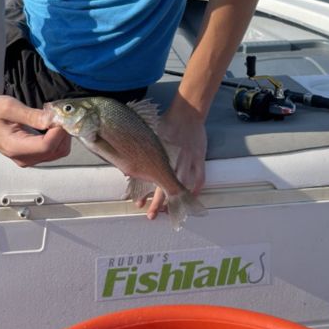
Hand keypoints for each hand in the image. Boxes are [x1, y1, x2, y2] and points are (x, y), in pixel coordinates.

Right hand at [0, 95, 71, 165]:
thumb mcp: (9, 106)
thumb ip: (31, 115)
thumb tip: (51, 120)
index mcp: (13, 146)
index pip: (46, 146)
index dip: (59, 131)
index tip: (59, 116)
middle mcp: (22, 158)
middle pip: (55, 150)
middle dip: (63, 132)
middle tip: (58, 114)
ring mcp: (27, 159)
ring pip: (57, 152)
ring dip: (62, 135)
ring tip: (53, 118)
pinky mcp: (31, 156)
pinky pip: (53, 151)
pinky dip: (57, 138)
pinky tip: (51, 126)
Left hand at [136, 100, 206, 220]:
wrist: (187, 112)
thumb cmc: (166, 123)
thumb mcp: (149, 134)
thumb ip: (141, 150)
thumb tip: (128, 165)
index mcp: (159, 153)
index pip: (149, 178)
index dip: (143, 192)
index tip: (138, 203)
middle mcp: (174, 158)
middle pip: (165, 185)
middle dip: (158, 203)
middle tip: (152, 216)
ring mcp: (189, 159)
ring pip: (182, 185)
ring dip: (176, 200)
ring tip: (171, 212)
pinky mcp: (200, 157)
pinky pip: (200, 177)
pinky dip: (196, 189)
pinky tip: (191, 197)